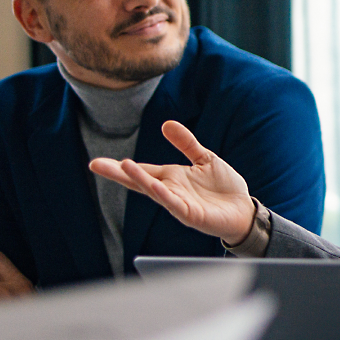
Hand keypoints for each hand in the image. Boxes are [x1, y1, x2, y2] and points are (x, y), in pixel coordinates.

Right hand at [89, 120, 254, 244]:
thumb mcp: (204, 158)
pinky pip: (175, 204)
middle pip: (140, 180)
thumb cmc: (223, 187)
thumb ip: (186, 143)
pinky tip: (155, 186)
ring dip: (139, 179)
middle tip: (96, 165)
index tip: (97, 161)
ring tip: (123, 166)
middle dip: (119, 173)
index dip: (121, 166)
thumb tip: (166, 124)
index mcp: (171, 177)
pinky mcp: (191, 215)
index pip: (142, 169)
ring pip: (154, 191)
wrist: (243, 210)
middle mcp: (171, 191)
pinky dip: (164, 195)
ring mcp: (179, 203)